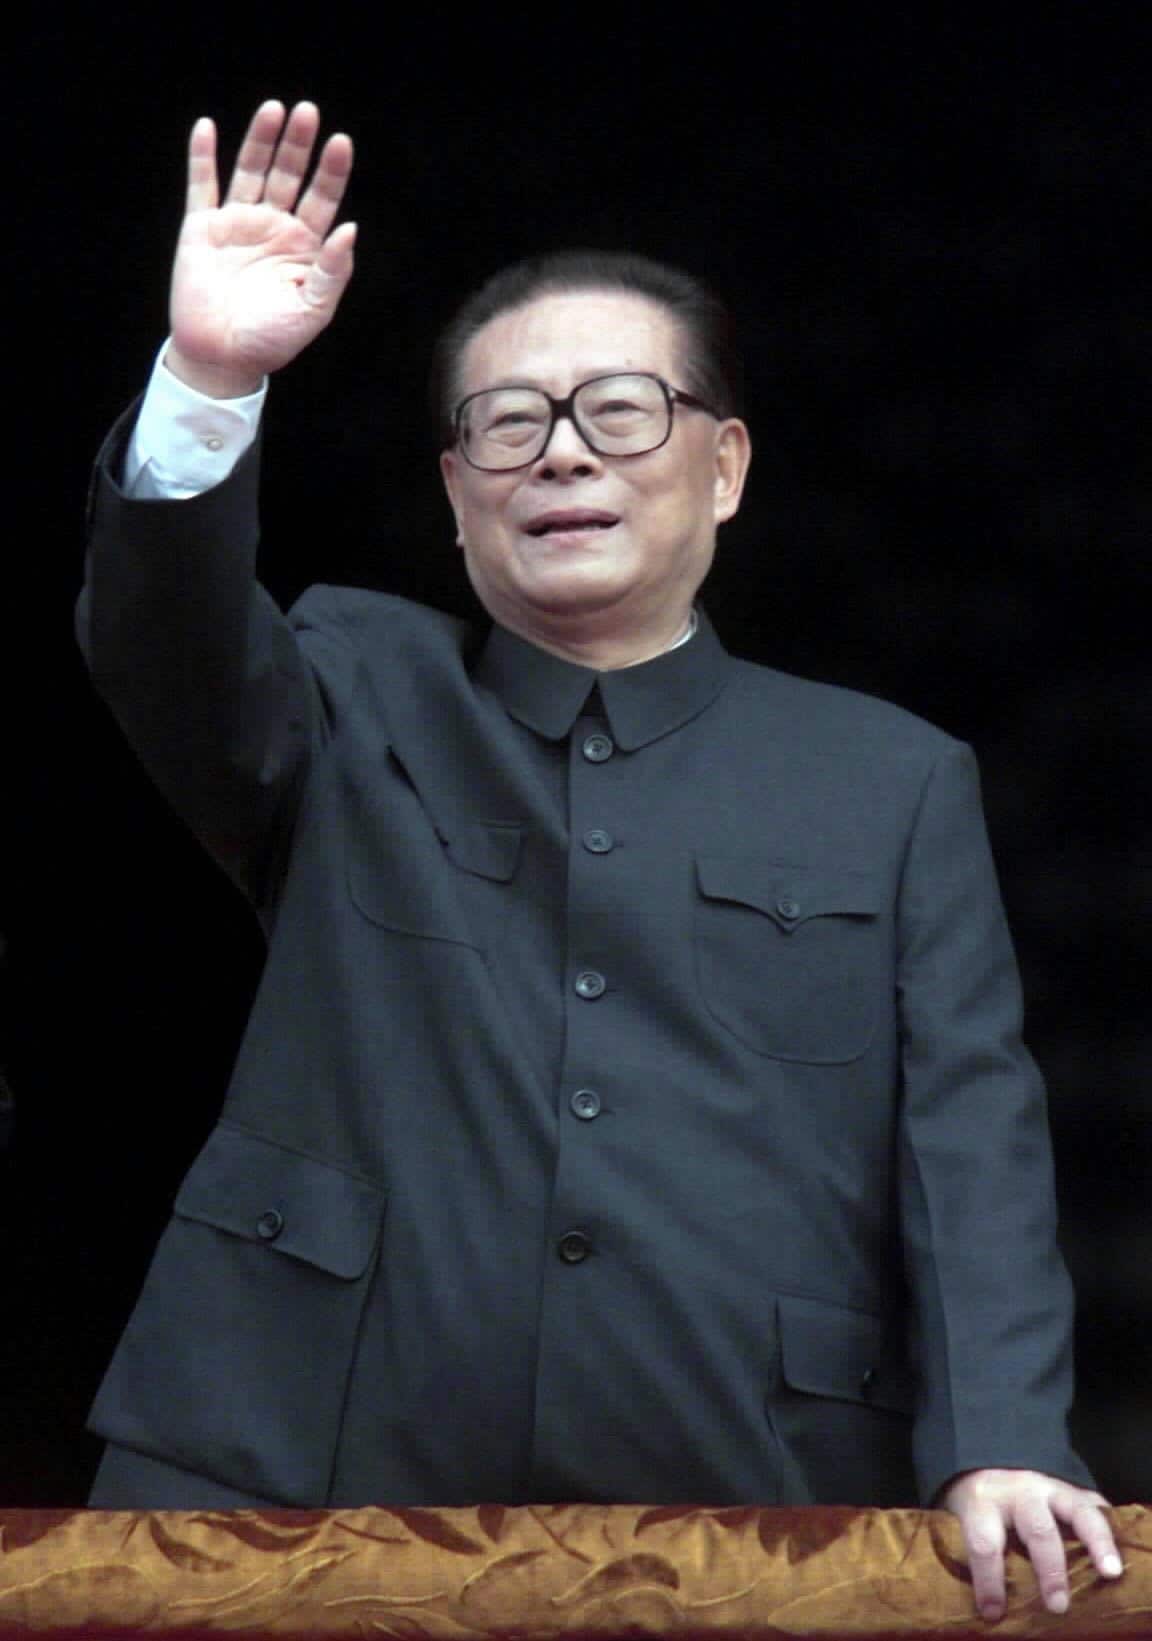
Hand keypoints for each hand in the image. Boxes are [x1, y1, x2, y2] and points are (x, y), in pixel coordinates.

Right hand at [167, 100, 355, 397]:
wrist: (222, 358)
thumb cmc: (271, 340)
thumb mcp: (312, 311)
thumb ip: (333, 271)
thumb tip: (350, 229)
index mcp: (303, 246)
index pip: (322, 199)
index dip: (331, 171)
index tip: (341, 143)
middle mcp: (273, 227)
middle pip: (288, 175)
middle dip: (298, 145)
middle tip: (307, 112)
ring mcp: (237, 224)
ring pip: (250, 171)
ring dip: (260, 140)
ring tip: (274, 109)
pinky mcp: (202, 228)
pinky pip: (202, 185)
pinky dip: (202, 156)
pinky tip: (206, 128)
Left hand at [942, 1467, 1123, 1621]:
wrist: (988, 1463)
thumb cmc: (979, 1506)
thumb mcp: (967, 1522)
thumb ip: (981, 1555)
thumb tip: (989, 1611)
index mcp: (983, 1504)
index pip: (984, 1542)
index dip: (988, 1580)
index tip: (993, 1612)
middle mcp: (1019, 1492)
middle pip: (1036, 1528)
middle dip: (1049, 1569)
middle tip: (1058, 1606)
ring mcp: (1050, 1487)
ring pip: (1077, 1511)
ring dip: (1096, 1542)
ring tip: (1109, 1572)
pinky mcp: (1073, 1489)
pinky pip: (1096, 1507)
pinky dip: (1109, 1531)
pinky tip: (1116, 1553)